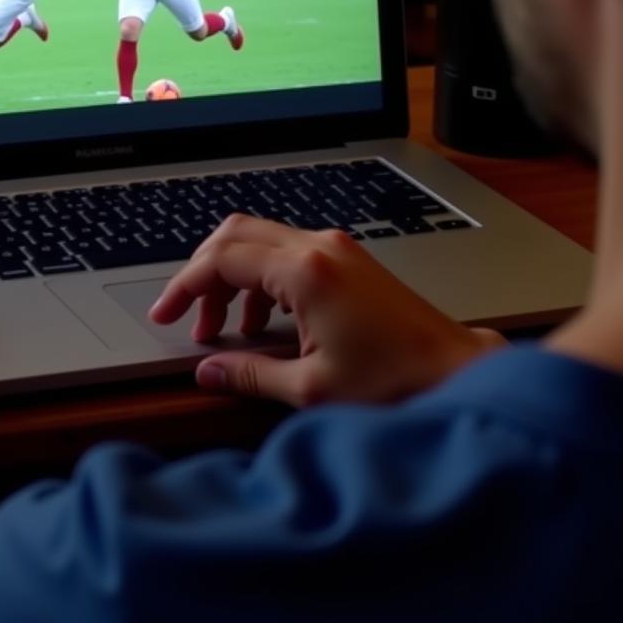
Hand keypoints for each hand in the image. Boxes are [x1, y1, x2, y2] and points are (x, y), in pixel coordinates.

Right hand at [149, 214, 504, 407]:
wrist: (456, 373)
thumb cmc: (395, 381)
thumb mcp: (311, 387)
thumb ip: (249, 373)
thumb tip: (207, 370)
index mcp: (306, 272)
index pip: (222, 258)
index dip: (184, 286)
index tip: (166, 313)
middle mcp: (321, 248)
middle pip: (236, 234)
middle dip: (203, 273)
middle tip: (188, 315)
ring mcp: (337, 249)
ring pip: (261, 241)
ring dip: (232, 278)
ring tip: (223, 330)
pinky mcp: (348, 261)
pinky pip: (287, 254)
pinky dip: (261, 279)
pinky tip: (261, 323)